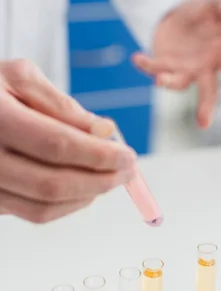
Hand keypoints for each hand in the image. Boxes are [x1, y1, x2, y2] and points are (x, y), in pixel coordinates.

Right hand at [0, 60, 136, 223]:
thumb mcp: (21, 77)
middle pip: (53, 184)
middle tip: (127, 172)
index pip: (57, 146)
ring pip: (44, 207)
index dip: (98, 155)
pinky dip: (67, 205)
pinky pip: (33, 213)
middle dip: (100, 181)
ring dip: (87, 196)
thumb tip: (105, 132)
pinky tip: (83, 188)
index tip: (128, 156)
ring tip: (109, 178)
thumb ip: (63, 104)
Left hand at [133, 0, 220, 127]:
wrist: (180, 11)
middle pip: (208, 91)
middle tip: (203, 124)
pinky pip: (154, 68)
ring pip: (178, 83)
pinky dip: (146, 65)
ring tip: (160, 82)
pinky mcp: (164, 64)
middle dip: (205, 107)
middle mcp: (205, 68)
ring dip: (169, 83)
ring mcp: (184, 69)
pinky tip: (137, 58)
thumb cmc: (208, 10)